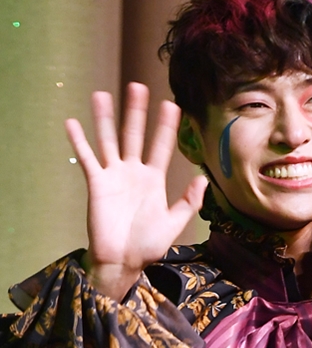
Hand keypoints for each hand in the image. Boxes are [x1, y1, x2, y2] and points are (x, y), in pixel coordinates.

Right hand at [65, 82, 207, 299]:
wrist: (122, 261)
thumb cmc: (147, 246)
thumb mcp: (173, 224)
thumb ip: (188, 202)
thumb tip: (203, 179)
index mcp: (154, 180)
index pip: (161, 146)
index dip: (166, 126)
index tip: (171, 104)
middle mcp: (133, 172)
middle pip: (134, 135)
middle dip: (136, 112)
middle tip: (138, 86)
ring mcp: (114, 175)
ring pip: (109, 140)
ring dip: (105, 118)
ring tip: (102, 94)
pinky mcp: (96, 183)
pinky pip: (87, 158)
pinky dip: (79, 141)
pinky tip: (72, 122)